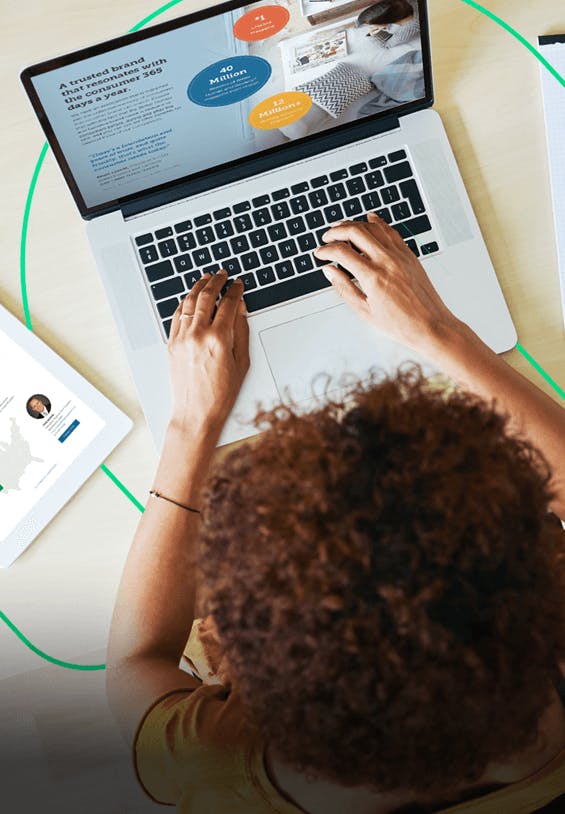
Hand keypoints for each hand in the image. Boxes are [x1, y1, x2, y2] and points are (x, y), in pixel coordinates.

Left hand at [167, 270, 249, 434]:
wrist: (196, 412)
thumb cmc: (221, 393)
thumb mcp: (242, 362)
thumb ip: (241, 331)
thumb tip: (240, 309)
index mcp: (219, 339)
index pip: (229, 304)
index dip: (235, 290)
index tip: (239, 284)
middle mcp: (198, 335)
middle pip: (206, 296)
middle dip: (216, 281)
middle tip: (222, 274)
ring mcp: (182, 338)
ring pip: (189, 302)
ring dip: (198, 287)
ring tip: (206, 279)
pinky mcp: (172, 344)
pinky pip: (177, 315)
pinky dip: (184, 302)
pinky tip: (190, 298)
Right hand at [314, 213, 459, 352]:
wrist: (430, 325)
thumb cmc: (401, 323)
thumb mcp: (365, 311)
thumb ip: (344, 288)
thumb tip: (330, 272)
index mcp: (373, 277)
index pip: (342, 252)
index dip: (326, 250)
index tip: (320, 253)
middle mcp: (386, 261)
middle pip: (356, 232)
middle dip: (336, 231)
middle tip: (327, 237)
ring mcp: (399, 255)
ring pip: (373, 227)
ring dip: (354, 224)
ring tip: (343, 228)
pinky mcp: (409, 255)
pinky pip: (391, 231)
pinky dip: (378, 222)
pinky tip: (370, 219)